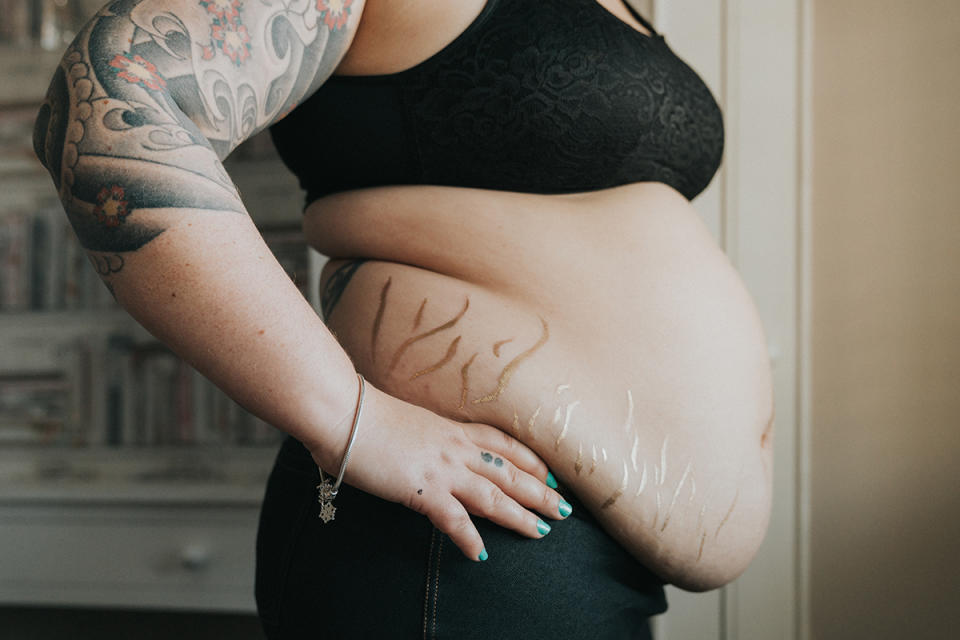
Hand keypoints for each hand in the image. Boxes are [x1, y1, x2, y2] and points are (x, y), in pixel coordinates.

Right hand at [311, 381, 570, 560]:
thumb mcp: (410, 422)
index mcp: (453, 429)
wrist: (344, 413)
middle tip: (565, 509)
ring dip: (520, 515)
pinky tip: (481, 554)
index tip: (550, 474)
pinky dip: (469, 538)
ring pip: (493, 495)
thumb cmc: (367, 415)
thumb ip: (427, 437)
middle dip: (540, 491)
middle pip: (509, 471)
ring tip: (542, 531)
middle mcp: (455, 448)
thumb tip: (428, 448)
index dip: (530, 460)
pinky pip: (453, 519)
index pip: (503, 444)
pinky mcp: (422, 489)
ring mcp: (441, 469)